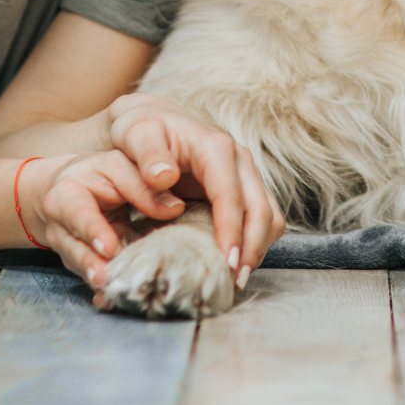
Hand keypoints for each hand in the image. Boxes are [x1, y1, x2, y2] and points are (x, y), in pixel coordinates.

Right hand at [26, 146, 186, 289]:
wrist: (70, 188)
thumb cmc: (99, 174)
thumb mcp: (119, 166)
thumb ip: (142, 184)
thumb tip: (174, 208)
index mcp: (66, 195)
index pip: (78, 214)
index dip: (93, 231)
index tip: (109, 247)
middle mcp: (60, 226)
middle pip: (75, 248)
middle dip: (91, 264)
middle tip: (107, 278)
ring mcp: (67, 248)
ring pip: (82, 267)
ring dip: (97, 278)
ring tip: (111, 288)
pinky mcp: (79, 262)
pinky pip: (90, 276)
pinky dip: (101, 288)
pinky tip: (108, 299)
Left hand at [107, 92, 285, 287]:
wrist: (151, 122)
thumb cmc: (140, 130)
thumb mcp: (135, 134)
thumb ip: (148, 153)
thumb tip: (164, 176)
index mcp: (215, 148)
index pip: (232, 194)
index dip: (232, 230)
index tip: (226, 262)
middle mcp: (239, 160)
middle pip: (261, 209)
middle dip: (251, 247)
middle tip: (232, 282)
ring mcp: (245, 175)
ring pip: (269, 217)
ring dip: (257, 249)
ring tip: (235, 279)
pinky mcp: (244, 189)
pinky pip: (263, 219)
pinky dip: (255, 243)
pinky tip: (235, 262)